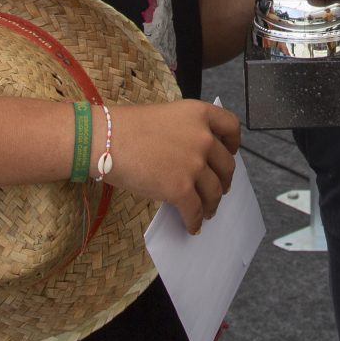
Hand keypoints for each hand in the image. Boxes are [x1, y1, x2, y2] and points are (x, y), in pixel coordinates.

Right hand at [104, 100, 239, 232]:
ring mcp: (194, 164)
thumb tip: (193, 158)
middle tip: (217, 189)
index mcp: (199, 114)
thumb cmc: (127, 127)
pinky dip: (195, 221)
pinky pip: (195, 211)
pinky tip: (191, 226)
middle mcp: (203, 137)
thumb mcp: (166, 116)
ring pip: (214, 192)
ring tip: (206, 211)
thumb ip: (186, 131)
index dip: (233, 144)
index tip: (229, 153)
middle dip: (223, 180)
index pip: (231, 127)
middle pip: (226, 165)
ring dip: (212, 204)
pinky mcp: (181, 189)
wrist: (106, 139)